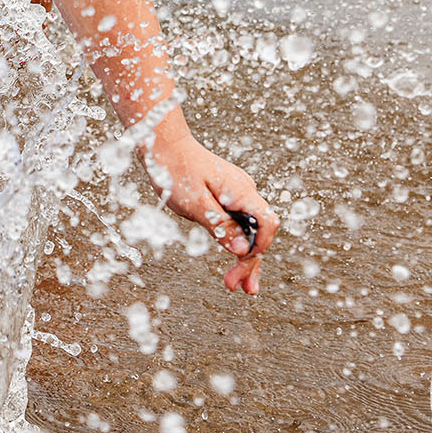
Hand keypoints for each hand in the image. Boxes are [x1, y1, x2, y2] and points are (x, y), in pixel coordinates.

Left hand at [142, 128, 278, 294]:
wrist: (164, 144)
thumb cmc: (175, 170)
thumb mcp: (195, 204)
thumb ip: (220, 226)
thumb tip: (242, 250)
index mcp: (241, 191)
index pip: (267, 222)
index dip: (260, 246)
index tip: (244, 264)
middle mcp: (244, 190)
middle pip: (259, 231)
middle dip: (250, 261)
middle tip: (239, 289)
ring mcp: (236, 192)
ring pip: (248, 228)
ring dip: (243, 255)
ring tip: (237, 284)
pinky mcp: (226, 194)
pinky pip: (238, 220)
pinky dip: (235, 240)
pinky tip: (232, 256)